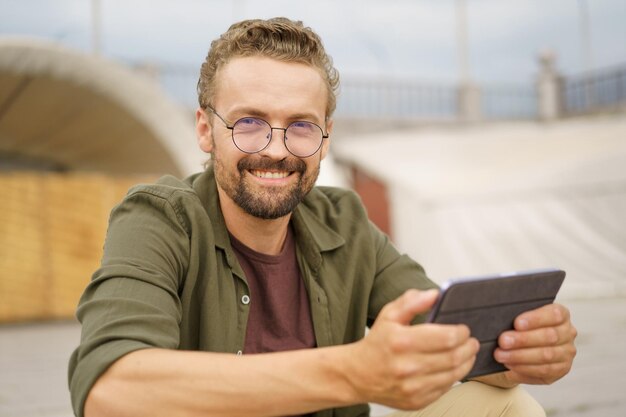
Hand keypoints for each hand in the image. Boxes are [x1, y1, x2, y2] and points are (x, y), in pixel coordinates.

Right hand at [345, 289, 478, 409]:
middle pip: (454, 357)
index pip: (447, 338)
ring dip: (466, 362)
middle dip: (468, 347)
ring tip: (466, 353)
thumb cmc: (376, 344)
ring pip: (454, 375)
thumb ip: (411, 302)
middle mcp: (407, 367)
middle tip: (471, 341)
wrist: (357, 375)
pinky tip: (451, 368)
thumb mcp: (388, 315)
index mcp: (402, 342)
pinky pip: (445, 389)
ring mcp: (412, 387)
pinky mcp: (417, 401)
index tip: (464, 329)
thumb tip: (434, 294)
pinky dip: (453, 377)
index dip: (462, 332)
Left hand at [494, 303, 576, 384]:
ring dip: (520, 356)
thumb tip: (502, 319)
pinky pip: (543, 370)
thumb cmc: (520, 327)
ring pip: (546, 355)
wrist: (521, 346)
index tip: (516, 323)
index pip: (554, 314)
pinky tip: (510, 364)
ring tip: (501, 355)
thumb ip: (515, 314)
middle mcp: (568, 333)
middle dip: (523, 339)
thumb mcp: (519, 317)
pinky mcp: (561, 369)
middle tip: (503, 341)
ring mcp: (566, 352)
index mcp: (561, 314)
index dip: (535, 319)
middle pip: (549, 336)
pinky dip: (524, 368)